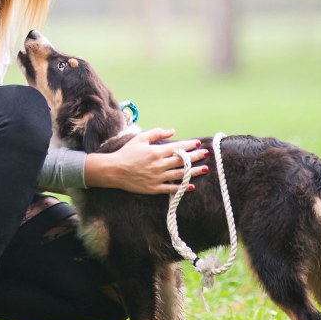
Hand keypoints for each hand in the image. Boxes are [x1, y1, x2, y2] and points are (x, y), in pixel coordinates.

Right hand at [84, 128, 208, 194]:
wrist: (114, 171)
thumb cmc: (127, 153)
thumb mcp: (140, 138)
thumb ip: (157, 133)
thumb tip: (173, 131)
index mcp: (156, 152)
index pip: (178, 148)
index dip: (189, 146)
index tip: (198, 144)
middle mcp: (159, 165)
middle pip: (182, 161)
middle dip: (196, 157)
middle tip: (206, 154)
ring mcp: (158, 177)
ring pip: (180, 175)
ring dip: (194, 172)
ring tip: (204, 169)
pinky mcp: (154, 188)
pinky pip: (171, 188)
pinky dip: (182, 187)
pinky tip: (191, 186)